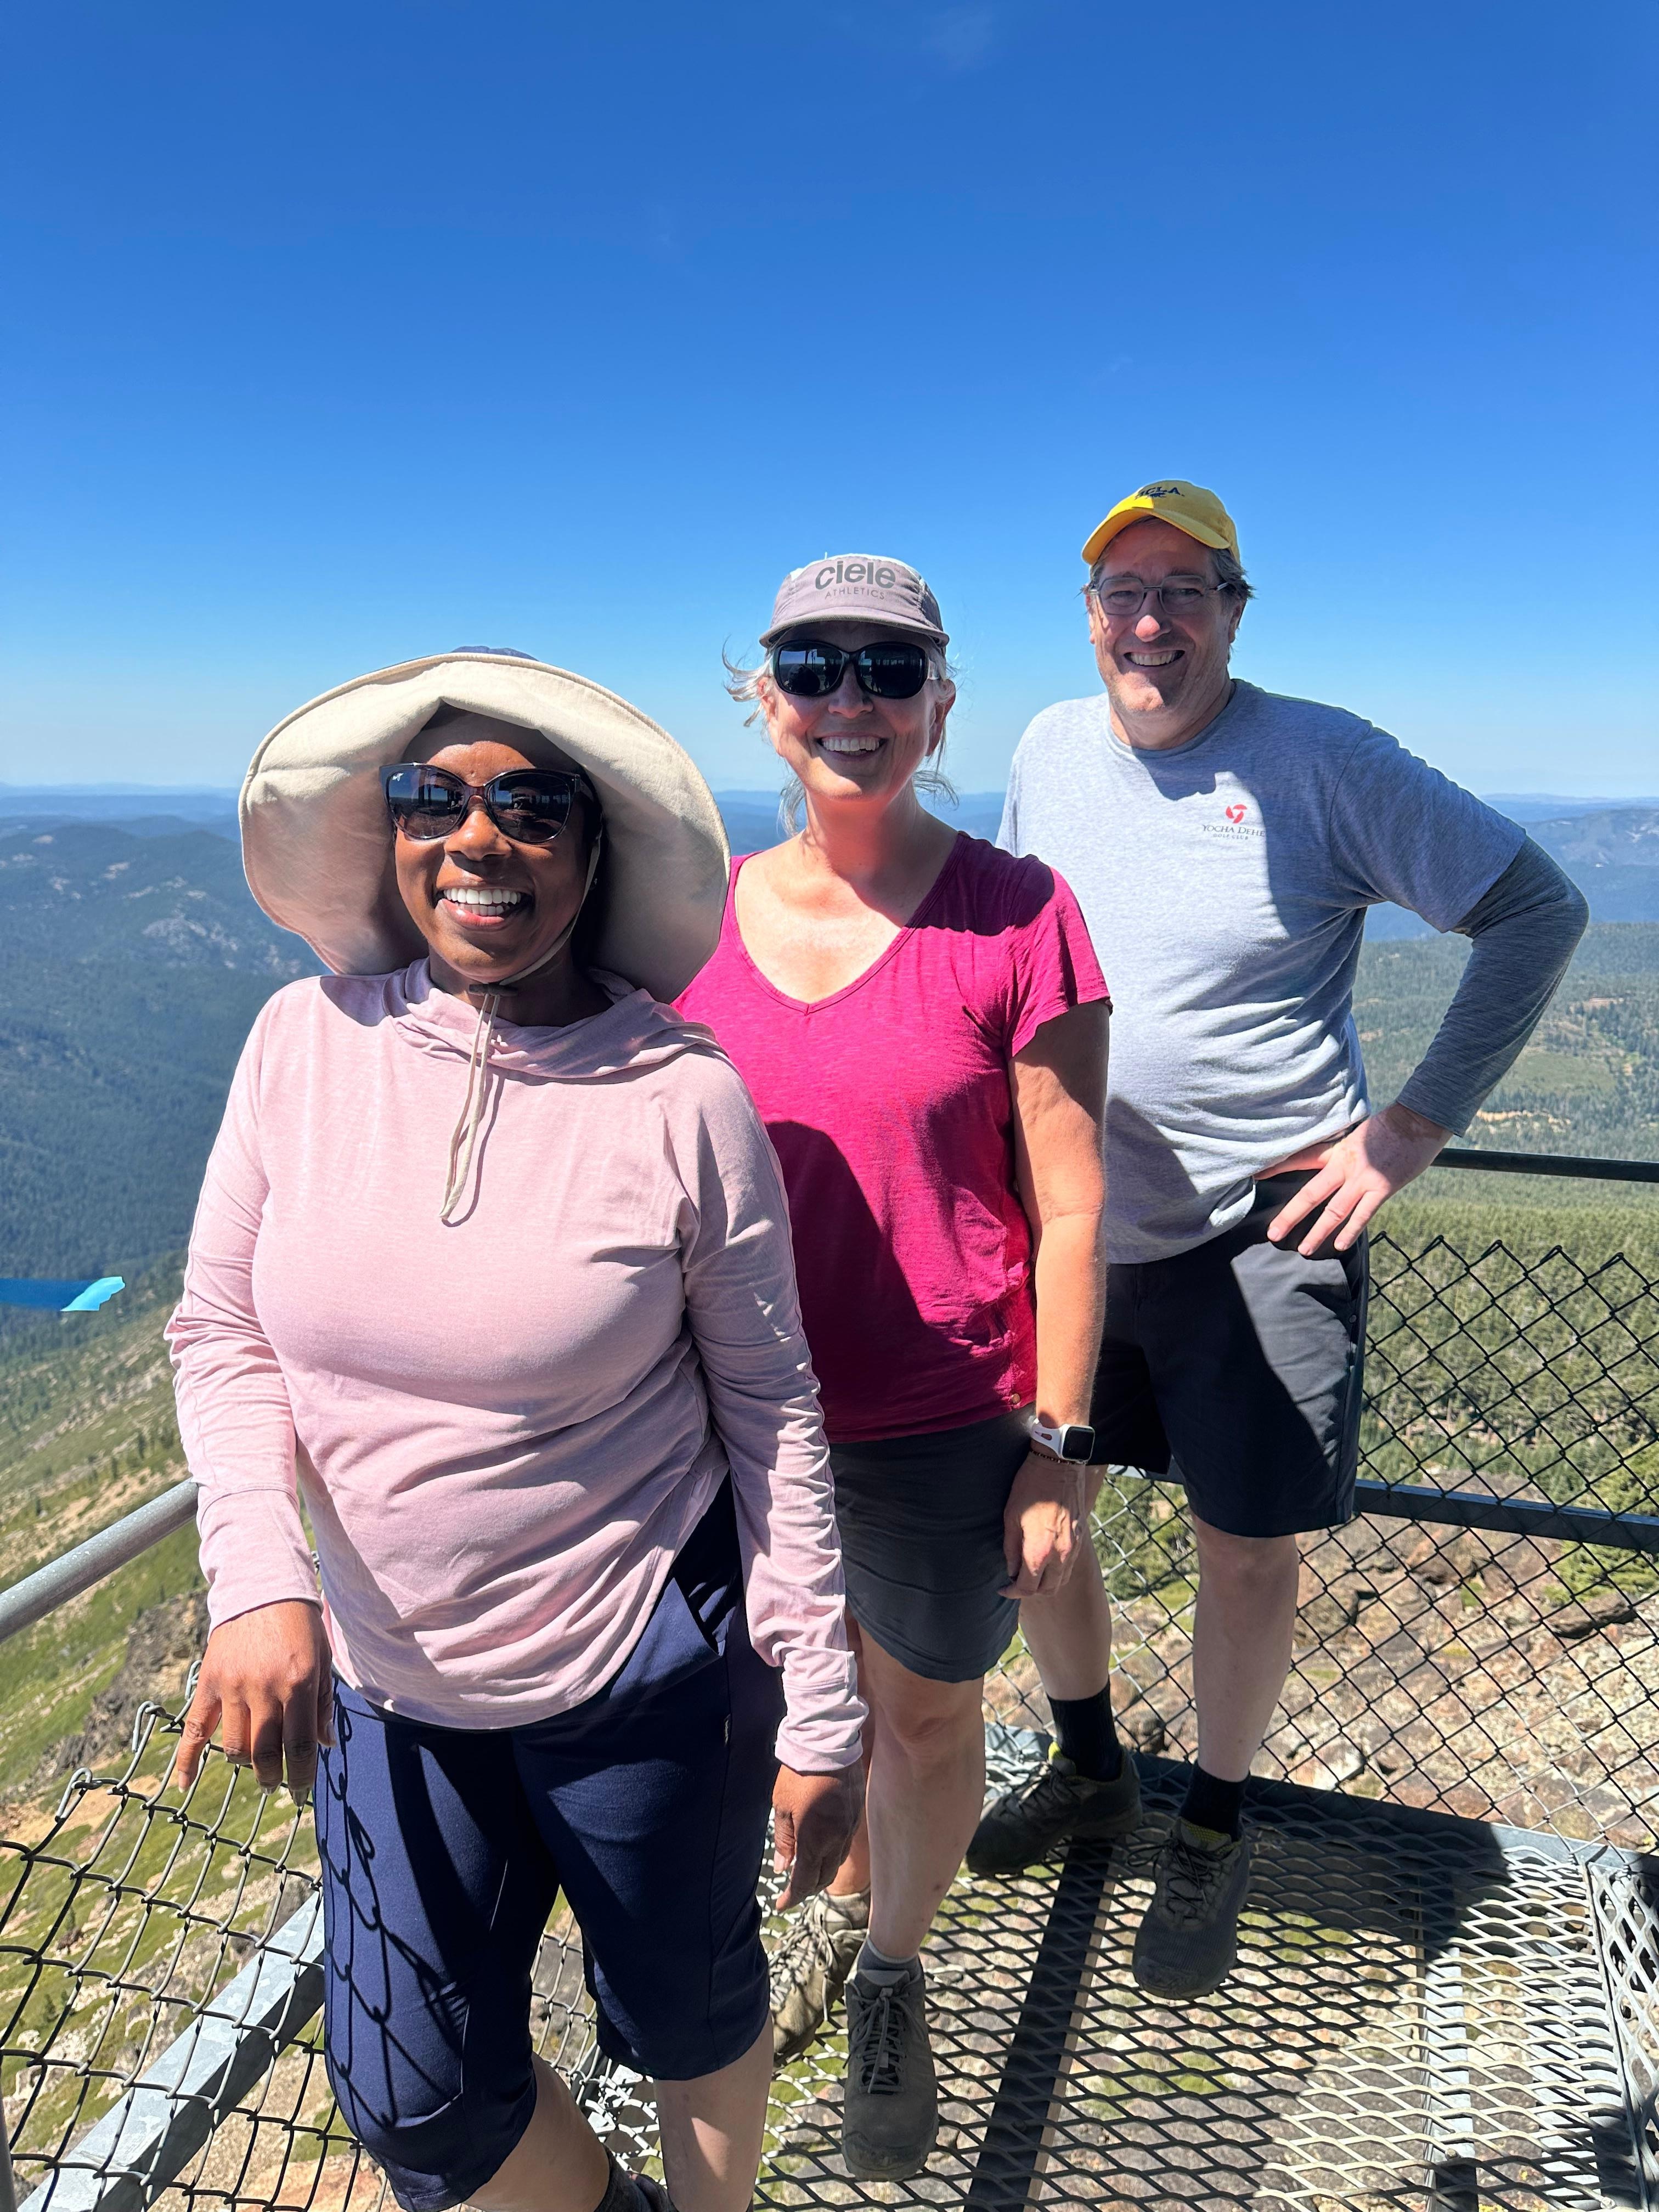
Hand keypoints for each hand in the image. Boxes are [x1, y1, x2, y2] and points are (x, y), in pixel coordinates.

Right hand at [171, 1600, 333, 1803]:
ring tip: (255, 1769)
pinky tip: (186, 1784)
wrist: (263, 1587)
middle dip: (273, 1777)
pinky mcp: (209, 1682)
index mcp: (299, 1683)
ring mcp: (233, 1686)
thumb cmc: (300, 1624)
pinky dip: (187, 1760)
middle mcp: (265, 1688)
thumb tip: (323, 1746)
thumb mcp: (322, 1658)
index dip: (302, 1775)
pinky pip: (194, 1729)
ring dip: (245, 1765)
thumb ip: (323, 1703)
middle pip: (266, 1751)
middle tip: (277, 1786)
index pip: (300, 1745)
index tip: (302, 1792)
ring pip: (234, 1746)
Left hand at [772, 1762, 862, 1909]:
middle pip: (824, 1877)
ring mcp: (850, 1827)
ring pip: (837, 1862)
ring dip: (822, 1871)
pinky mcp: (857, 1815)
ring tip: (807, 1869)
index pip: (805, 1881)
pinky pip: (846, 1844)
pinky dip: (833, 1853)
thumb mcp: (782, 1806)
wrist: (828, 1741)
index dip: (793, 1897)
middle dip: (808, 1887)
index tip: (782, 1904)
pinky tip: (823, 1847)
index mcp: (815, 1839)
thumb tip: (783, 1867)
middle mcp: (837, 1839)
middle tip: (793, 1888)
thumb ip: (784, 1840)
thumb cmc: (799, 1772)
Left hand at [1000, 1448, 1084, 1598]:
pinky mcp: (1081, 1538)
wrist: (1059, 1465)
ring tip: (1030, 1573)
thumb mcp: (1011, 1517)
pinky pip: (1070, 1565)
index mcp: (1040, 1551)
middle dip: (1030, 1591)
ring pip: (1062, 1580)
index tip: (1003, 1588)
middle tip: (1015, 1582)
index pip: (1027, 1587)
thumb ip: (1011, 1549)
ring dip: (1046, 1583)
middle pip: (1047, 1590)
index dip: (1012, 1592)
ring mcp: (1074, 1547)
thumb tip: (1012, 1571)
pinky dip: (1058, 1571)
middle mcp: (1060, 1554)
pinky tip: (1046, 1561)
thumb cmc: (1030, 1487)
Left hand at [1267, 1103, 1449, 1255]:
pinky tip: (1339, 1245)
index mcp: (1337, 1149)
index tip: (1254, 1176)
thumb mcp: (1359, 1134)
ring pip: (1334, 1211)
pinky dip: (1350, 1231)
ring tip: (1303, 1249)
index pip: (1301, 1158)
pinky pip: (1362, 1214)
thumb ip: (1344, 1151)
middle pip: (1310, 1193)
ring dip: (1317, 1232)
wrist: (1419, 1121)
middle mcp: (1344, 1165)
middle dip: (1290, 1215)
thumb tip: (1334, 1163)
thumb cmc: (1391, 1126)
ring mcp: (1363, 1179)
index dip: (1277, 1167)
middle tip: (1273, 1234)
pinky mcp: (1382, 1188)